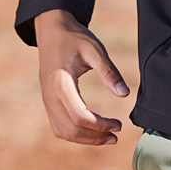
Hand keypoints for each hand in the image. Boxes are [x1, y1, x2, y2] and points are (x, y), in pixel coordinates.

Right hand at [35, 9, 129, 145]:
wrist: (52, 30)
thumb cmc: (75, 38)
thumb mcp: (95, 50)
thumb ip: (109, 72)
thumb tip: (124, 94)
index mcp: (61, 83)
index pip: (80, 116)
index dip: (101, 125)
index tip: (119, 124)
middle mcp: (50, 95)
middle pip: (71, 129)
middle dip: (95, 137)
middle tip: (116, 135)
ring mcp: (46, 100)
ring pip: (63, 131)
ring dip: (85, 139)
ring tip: (107, 137)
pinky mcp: (48, 101)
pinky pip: (58, 125)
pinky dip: (74, 133)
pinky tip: (91, 131)